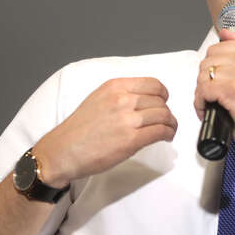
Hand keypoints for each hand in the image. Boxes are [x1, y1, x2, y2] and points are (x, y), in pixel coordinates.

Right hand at [33, 77, 176, 186]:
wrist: (64, 150)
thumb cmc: (79, 129)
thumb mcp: (98, 99)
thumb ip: (120, 96)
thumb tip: (143, 100)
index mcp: (115, 87)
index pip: (153, 84)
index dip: (163, 94)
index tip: (163, 101)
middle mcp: (123, 99)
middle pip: (160, 101)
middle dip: (166, 112)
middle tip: (165, 121)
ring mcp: (128, 119)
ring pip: (164, 116)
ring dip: (170, 124)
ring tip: (169, 130)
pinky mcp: (131, 139)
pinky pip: (161, 132)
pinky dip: (168, 134)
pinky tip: (166, 137)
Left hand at [194, 29, 234, 153]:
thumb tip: (225, 32)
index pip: (216, 49)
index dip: (214, 68)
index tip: (221, 81)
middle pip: (207, 61)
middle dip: (206, 80)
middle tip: (216, 95)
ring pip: (203, 76)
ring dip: (202, 93)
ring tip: (214, 103)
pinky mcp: (234, 91)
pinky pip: (203, 90)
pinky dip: (200, 103)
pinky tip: (209, 109)